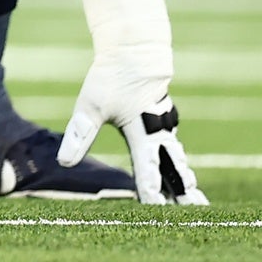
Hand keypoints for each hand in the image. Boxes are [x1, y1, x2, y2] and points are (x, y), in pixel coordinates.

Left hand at [58, 0, 207, 204]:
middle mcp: (158, 132)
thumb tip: (64, 162)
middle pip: (173, 168)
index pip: (146, 167)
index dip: (150, 189)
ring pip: (177, 158)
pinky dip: (178, 163)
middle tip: (196, 210)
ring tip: (194, 198)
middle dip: (183, 190)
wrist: (136, 50)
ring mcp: (164, 126)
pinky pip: (173, 148)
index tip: (156, 208)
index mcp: (142, 132)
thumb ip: (80, 134)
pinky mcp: (163, 120)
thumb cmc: (112, 77)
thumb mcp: (91, 105)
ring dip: (184, 178)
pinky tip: (180, 172)